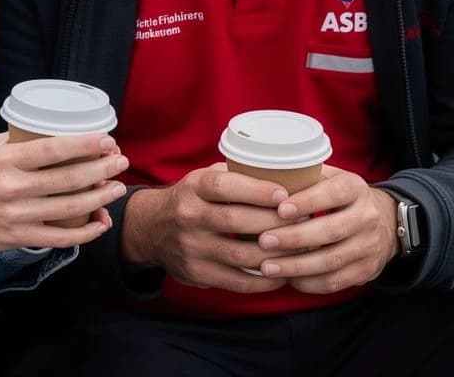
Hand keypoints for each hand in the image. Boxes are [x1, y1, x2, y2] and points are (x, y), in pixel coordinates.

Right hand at [0, 133, 128, 251]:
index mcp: (7, 159)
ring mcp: (18, 214)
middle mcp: (14, 186)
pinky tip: (100, 223)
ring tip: (118, 188)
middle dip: (102, 169)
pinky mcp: (20, 237)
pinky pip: (60, 238)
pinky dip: (85, 233)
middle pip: (69, 178)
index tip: (106, 140)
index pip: (54, 149)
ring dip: (100, 198)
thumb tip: (48, 130)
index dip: (85, 144)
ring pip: (70, 208)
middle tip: (121, 161)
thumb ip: (17, 140)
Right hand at [121, 163, 290, 292]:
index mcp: (192, 188)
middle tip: (303, 221)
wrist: (150, 228)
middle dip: (275, 222)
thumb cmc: (189, 199)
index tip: (284, 194)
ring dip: (276, 254)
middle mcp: (189, 216)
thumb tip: (280, 171)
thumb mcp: (201, 178)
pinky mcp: (197, 273)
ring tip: (301, 248)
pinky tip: (282, 272)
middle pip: (236, 221)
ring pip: (241, 255)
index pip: (224, 187)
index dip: (256, 190)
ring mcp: (192, 248)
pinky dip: (264, 280)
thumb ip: (233, 176)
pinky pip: (238, 281)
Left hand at [255, 166, 398, 292]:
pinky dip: (310, 283)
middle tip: (264, 241)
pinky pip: (336, 281)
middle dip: (294, 238)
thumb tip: (266, 173)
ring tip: (268, 266)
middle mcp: (367, 217)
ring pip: (332, 260)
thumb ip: (306, 176)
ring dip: (297, 266)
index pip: (332, 194)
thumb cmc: (341, 196)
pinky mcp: (367, 271)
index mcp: (355, 188)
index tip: (280, 209)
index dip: (307, 202)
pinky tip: (288, 279)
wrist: (384, 221)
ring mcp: (369, 246)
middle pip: (330, 231)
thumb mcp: (331, 177)